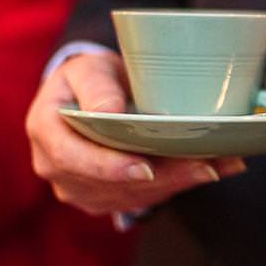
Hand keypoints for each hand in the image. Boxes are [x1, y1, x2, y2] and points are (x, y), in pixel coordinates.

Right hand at [26, 51, 246, 215]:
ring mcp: (79, 188)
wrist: (91, 95)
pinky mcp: (104, 197)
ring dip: (179, 182)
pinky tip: (214, 168)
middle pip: (111, 183)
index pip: (72, 158)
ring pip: (132, 196)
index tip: (145, 168)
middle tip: (206, 166)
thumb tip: (106, 112)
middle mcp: (56, 168)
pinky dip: (180, 184)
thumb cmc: (90, 76)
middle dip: (163, 177)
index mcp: (45, 130)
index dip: (109, 166)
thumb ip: (97, 86)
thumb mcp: (89, 67)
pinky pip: (143, 198)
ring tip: (220, 164)